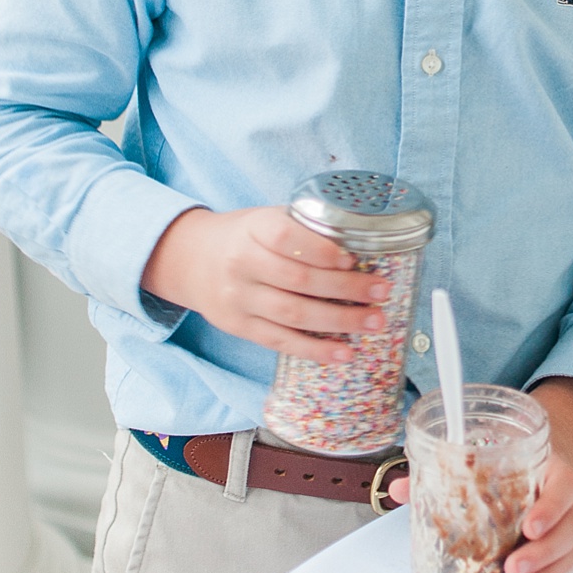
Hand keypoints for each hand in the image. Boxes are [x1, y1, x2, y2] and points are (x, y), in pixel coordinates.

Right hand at [140, 206, 393, 358]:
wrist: (191, 260)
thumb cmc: (242, 237)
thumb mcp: (263, 219)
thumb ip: (301, 228)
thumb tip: (360, 244)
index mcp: (252, 229)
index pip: (286, 237)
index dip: (321, 250)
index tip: (353, 259)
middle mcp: (241, 263)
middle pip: (298, 279)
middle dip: (345, 288)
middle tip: (381, 292)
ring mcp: (239, 298)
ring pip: (293, 314)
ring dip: (339, 320)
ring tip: (373, 321)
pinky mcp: (239, 326)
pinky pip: (280, 341)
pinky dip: (314, 350)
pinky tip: (344, 353)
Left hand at [386, 373, 572, 572]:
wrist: (539, 470)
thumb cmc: (509, 469)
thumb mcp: (484, 463)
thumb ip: (443, 475)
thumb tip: (399, 490)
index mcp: (552, 474)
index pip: (563, 488)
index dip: (550, 508)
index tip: (529, 527)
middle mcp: (569, 503)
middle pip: (568, 530)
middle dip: (543, 553)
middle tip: (513, 568)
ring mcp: (572, 529)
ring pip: (571, 555)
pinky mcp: (569, 552)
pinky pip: (569, 571)